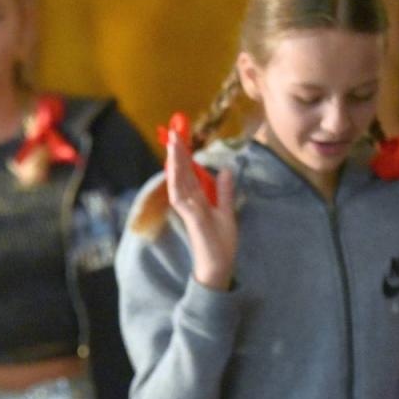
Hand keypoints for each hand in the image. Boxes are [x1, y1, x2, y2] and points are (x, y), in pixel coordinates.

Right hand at [165, 131, 237, 289]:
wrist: (220, 265)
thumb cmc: (221, 243)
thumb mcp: (226, 212)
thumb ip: (224, 192)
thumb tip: (225, 170)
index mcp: (198, 200)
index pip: (189, 174)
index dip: (184, 157)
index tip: (181, 139)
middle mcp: (189, 203)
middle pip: (180, 174)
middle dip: (176, 154)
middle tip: (172, 133)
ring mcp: (188, 210)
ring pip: (178, 182)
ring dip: (174, 163)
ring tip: (172, 145)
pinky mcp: (192, 218)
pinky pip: (180, 198)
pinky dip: (177, 183)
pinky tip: (174, 170)